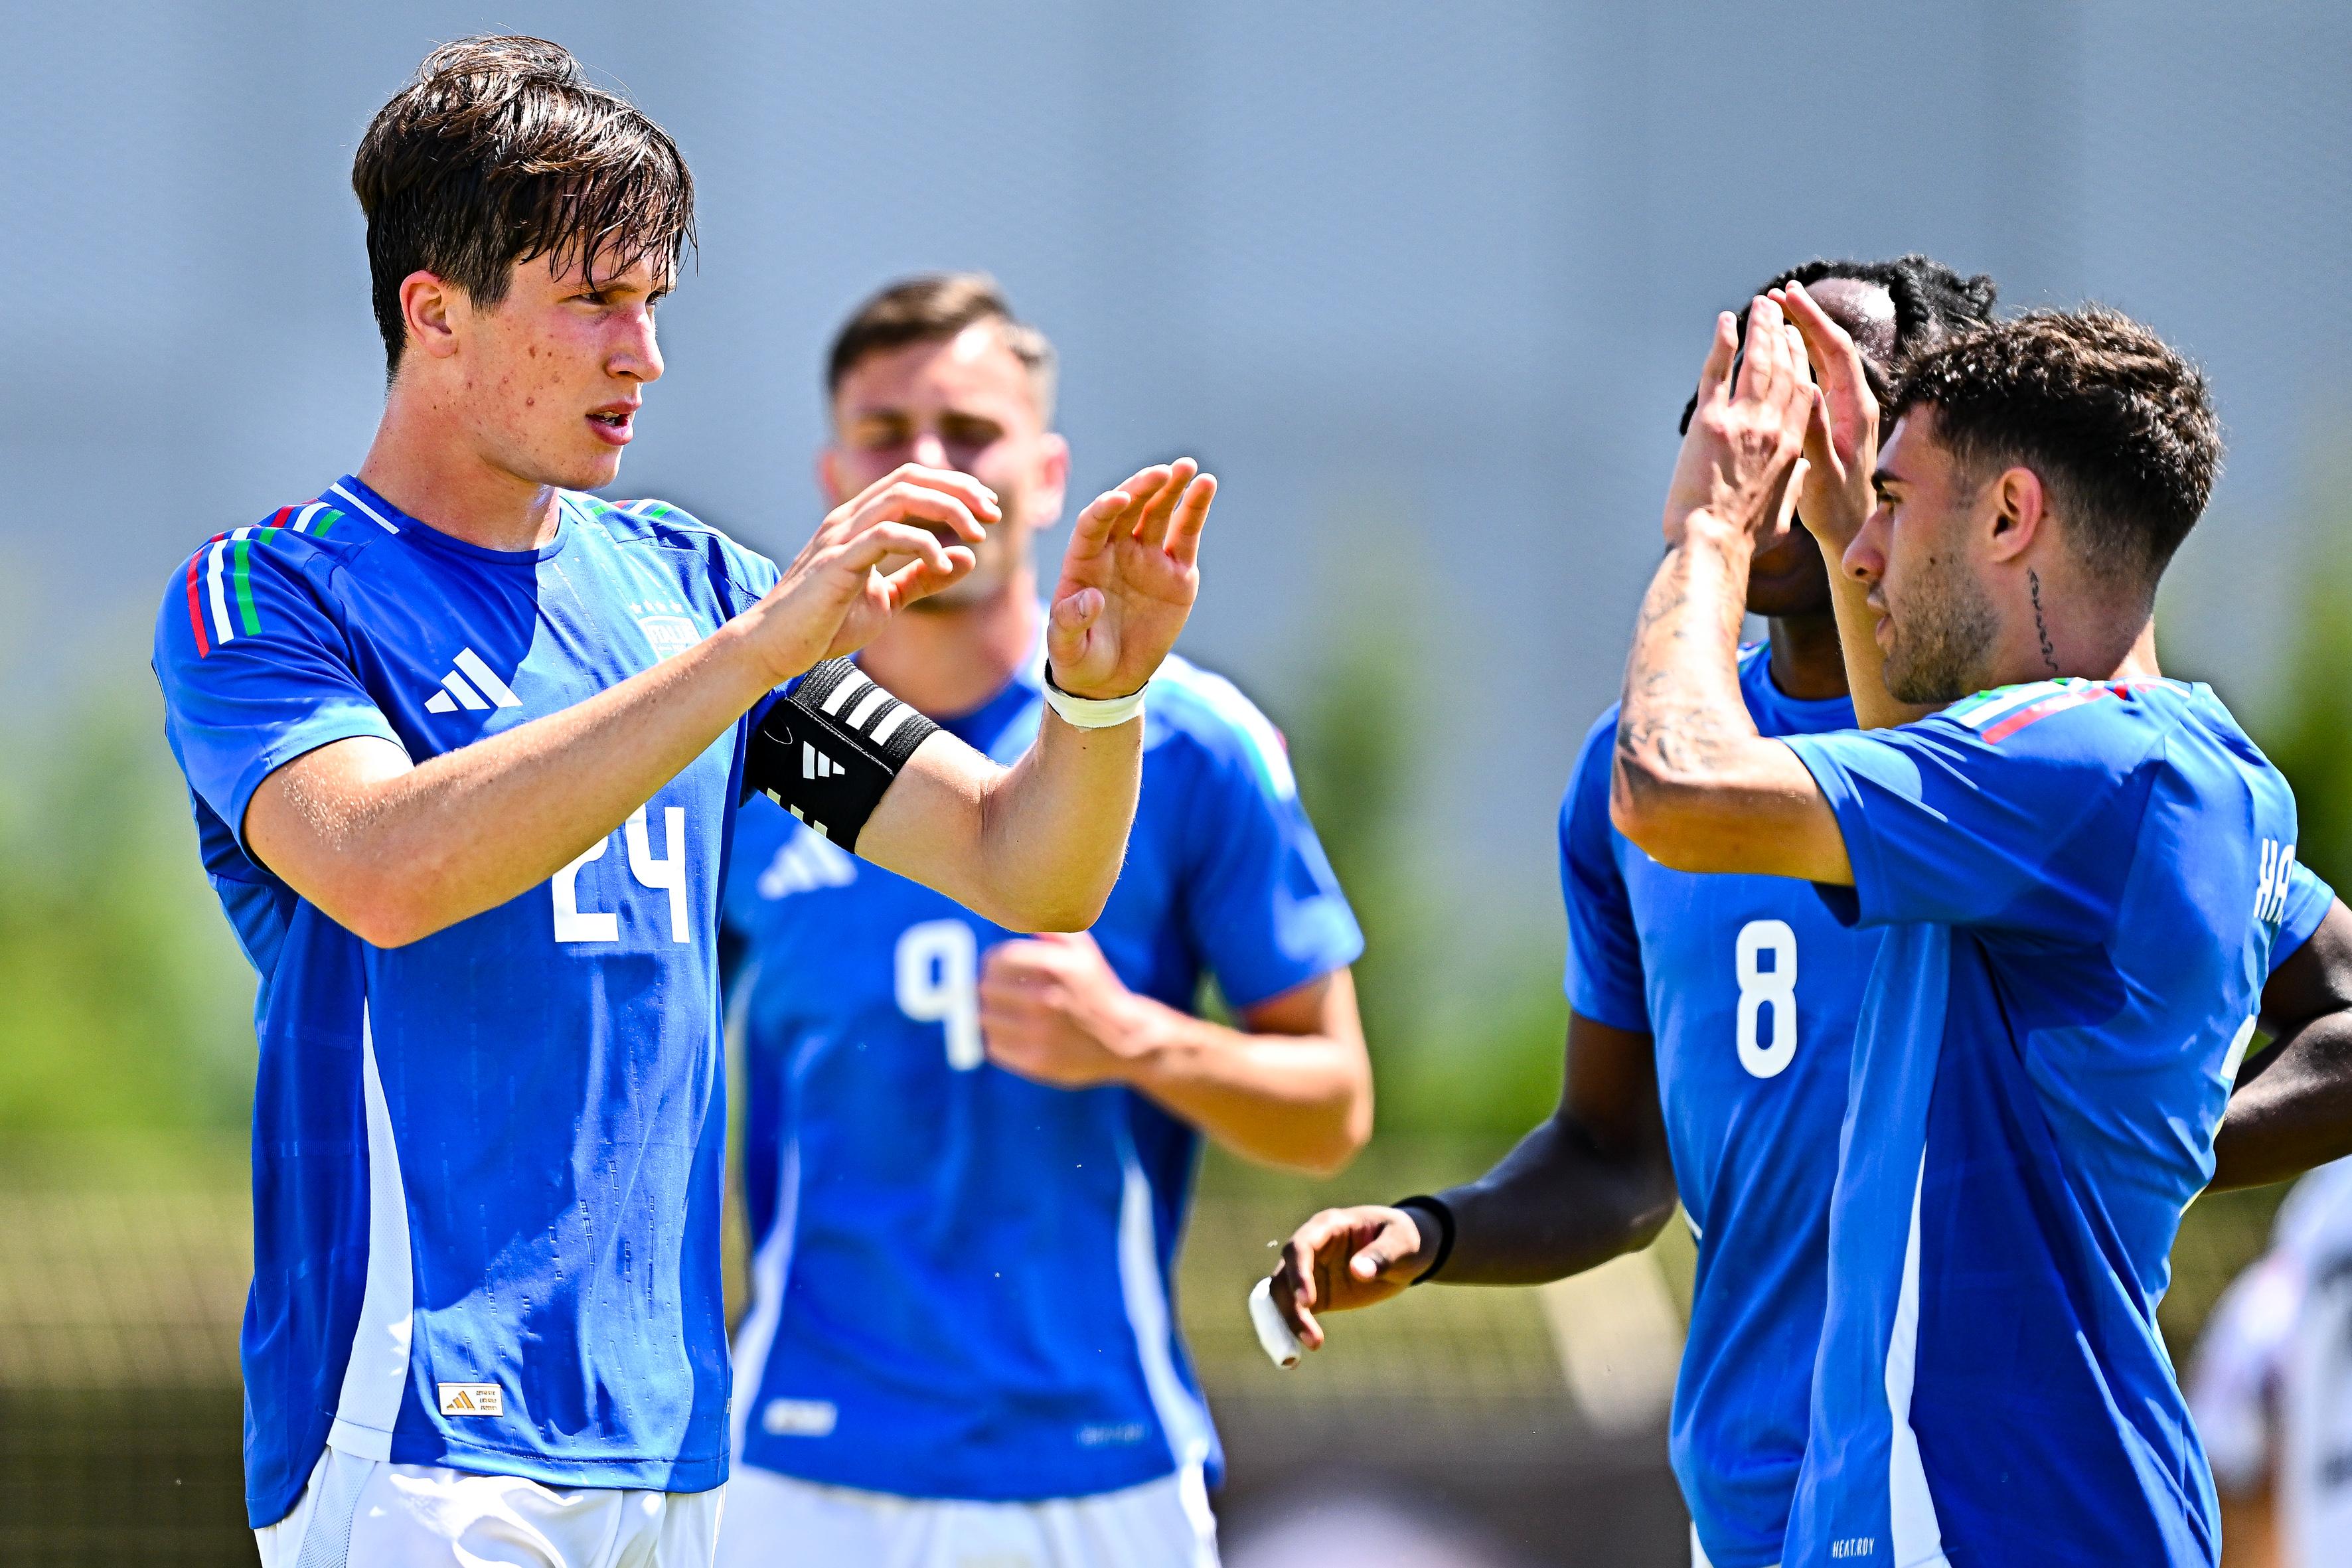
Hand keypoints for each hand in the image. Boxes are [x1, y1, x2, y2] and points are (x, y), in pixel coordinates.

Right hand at [736, 464, 999, 682]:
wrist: (776, 648)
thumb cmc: (826, 624)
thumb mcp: (887, 600)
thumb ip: (923, 578)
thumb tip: (967, 558)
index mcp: (860, 522)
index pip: (911, 481)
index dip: (954, 486)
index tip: (987, 509)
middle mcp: (848, 519)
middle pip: (910, 478)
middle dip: (958, 490)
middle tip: (992, 514)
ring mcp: (840, 537)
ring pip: (901, 497)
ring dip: (947, 509)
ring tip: (976, 535)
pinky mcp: (836, 562)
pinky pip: (886, 536)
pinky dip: (922, 544)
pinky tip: (941, 564)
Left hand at [978, 932, 1157, 1086]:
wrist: (1127, 1041)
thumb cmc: (1099, 991)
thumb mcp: (1085, 953)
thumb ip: (1051, 932)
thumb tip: (1017, 917)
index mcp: (1055, 967)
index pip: (996, 959)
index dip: (993, 961)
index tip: (998, 967)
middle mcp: (1044, 999)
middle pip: (985, 988)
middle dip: (992, 986)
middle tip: (1003, 991)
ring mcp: (1039, 1033)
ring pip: (985, 1018)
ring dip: (993, 1013)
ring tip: (1010, 1013)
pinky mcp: (1035, 1061)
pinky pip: (994, 1045)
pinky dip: (999, 1038)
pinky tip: (1016, 1034)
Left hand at [1047, 460, 1215, 700]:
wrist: (1110, 678)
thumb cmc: (1080, 658)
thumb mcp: (1065, 645)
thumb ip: (1069, 621)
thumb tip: (1089, 598)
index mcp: (1084, 561)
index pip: (1093, 525)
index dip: (1104, 509)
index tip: (1119, 499)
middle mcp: (1115, 550)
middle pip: (1128, 509)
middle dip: (1143, 489)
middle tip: (1162, 473)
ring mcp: (1147, 557)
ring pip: (1159, 513)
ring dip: (1172, 488)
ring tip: (1187, 468)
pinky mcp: (1176, 570)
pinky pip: (1186, 534)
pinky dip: (1195, 509)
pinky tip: (1205, 485)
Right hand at [1269, 1205, 1432, 1348]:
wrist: (1405, 1251)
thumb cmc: (1403, 1238)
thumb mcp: (1402, 1242)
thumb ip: (1382, 1254)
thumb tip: (1357, 1271)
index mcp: (1327, 1226)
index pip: (1300, 1247)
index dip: (1298, 1273)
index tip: (1308, 1302)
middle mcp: (1311, 1249)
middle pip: (1284, 1276)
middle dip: (1290, 1308)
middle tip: (1310, 1338)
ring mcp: (1310, 1273)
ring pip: (1283, 1297)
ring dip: (1288, 1324)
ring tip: (1305, 1350)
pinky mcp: (1315, 1296)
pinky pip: (1295, 1313)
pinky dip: (1291, 1332)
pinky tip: (1295, 1357)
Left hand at [1659, 298, 1812, 550]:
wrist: (1712, 545)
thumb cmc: (1743, 539)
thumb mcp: (1781, 515)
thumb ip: (1791, 486)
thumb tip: (1798, 473)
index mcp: (1793, 448)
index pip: (1803, 392)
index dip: (1802, 361)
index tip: (1798, 341)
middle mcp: (1773, 428)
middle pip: (1785, 369)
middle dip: (1783, 335)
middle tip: (1779, 310)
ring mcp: (1743, 423)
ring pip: (1757, 363)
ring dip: (1760, 330)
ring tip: (1760, 306)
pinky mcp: (1709, 423)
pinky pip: (1717, 373)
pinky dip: (1723, 343)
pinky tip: (1726, 322)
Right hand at [1773, 279, 1878, 552]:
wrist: (1853, 528)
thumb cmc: (1836, 506)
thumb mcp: (1823, 472)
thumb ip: (1816, 432)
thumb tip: (1807, 390)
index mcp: (1857, 409)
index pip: (1836, 350)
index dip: (1813, 320)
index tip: (1789, 298)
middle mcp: (1857, 402)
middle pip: (1833, 346)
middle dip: (1807, 318)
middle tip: (1779, 294)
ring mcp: (1849, 409)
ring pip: (1827, 359)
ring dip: (1803, 333)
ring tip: (1778, 313)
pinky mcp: (1839, 418)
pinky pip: (1821, 375)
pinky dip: (1802, 356)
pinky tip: (1784, 350)